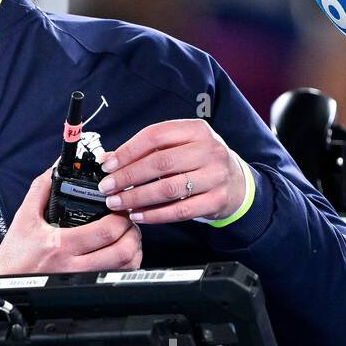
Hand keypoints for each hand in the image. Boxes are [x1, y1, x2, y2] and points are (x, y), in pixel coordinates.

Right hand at [0, 165, 141, 275]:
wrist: (3, 286)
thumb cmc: (14, 256)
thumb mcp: (24, 218)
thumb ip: (42, 190)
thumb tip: (56, 167)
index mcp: (60, 244)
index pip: (105, 231)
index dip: (121, 216)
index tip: (119, 206)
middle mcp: (74, 265)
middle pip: (122, 251)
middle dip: (132, 232)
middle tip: (127, 220)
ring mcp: (81, 279)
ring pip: (124, 267)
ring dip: (133, 248)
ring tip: (125, 235)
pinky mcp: (85, 287)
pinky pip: (116, 277)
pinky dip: (126, 264)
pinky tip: (118, 251)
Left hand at [97, 119, 245, 223]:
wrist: (238, 183)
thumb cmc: (201, 162)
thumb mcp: (180, 146)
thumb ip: (147, 150)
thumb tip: (109, 159)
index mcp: (196, 130)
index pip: (155, 136)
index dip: (128, 151)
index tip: (108, 165)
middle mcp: (209, 150)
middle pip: (160, 163)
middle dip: (128, 177)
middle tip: (107, 187)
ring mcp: (215, 176)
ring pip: (168, 188)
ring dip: (137, 198)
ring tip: (117, 203)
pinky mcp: (216, 201)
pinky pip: (179, 211)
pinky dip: (154, 215)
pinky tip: (137, 215)